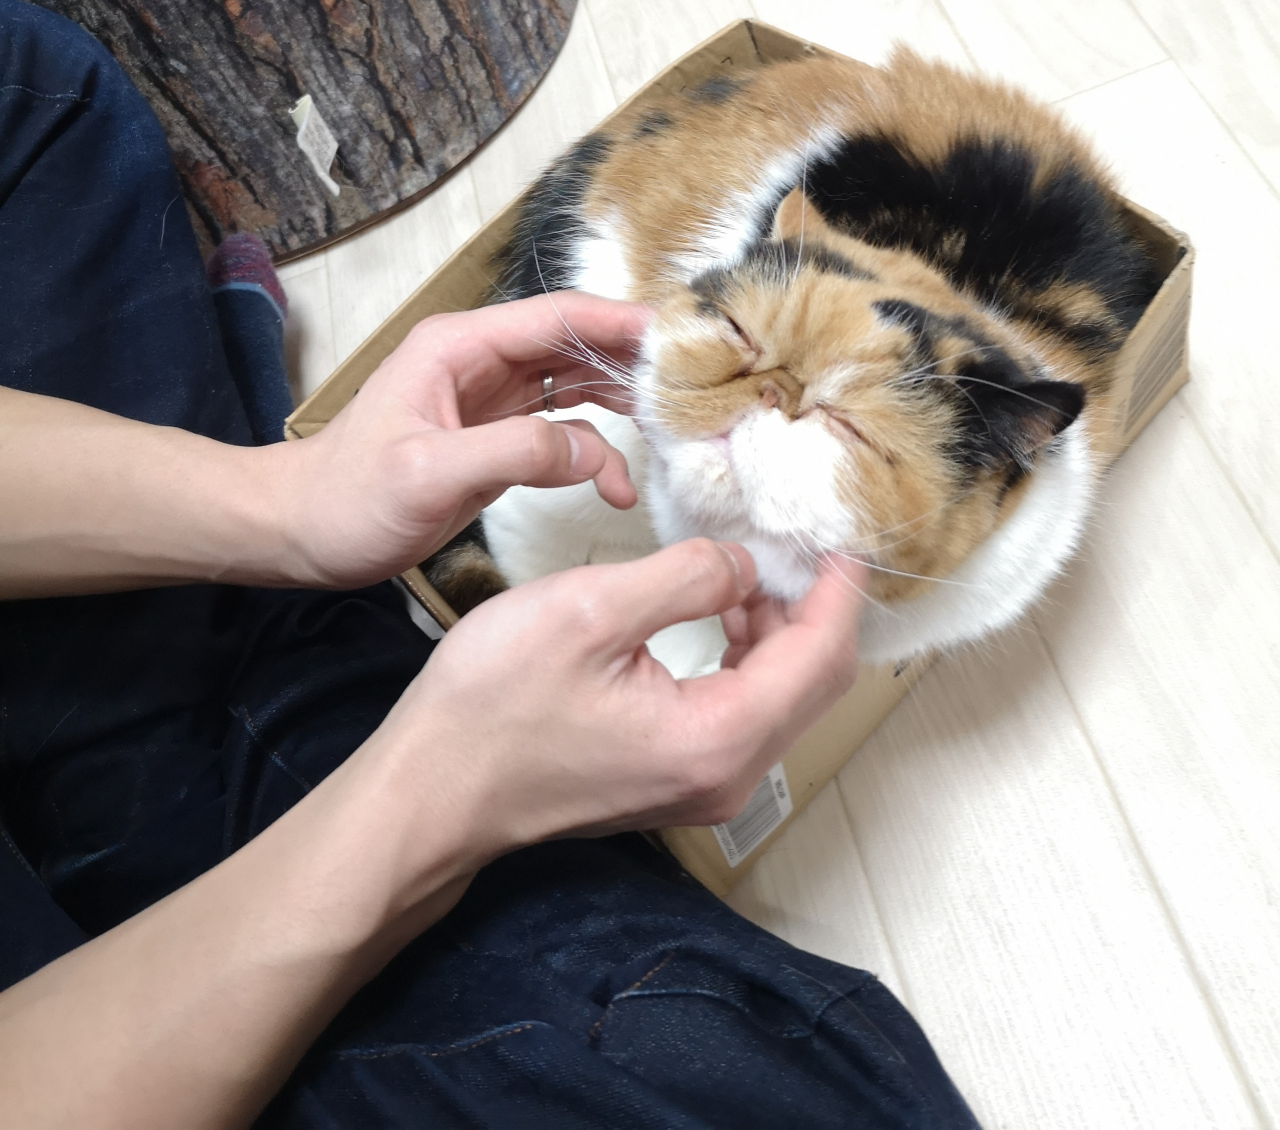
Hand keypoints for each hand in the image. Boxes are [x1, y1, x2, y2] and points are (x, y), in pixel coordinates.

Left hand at [273, 294, 649, 588]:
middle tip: (696, 388)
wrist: (300, 534)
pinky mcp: (495, 438)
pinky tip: (620, 484)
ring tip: (675, 429)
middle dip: (636, 363)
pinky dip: (597, 449)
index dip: (621, 323)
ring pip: (577, 383)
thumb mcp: (428, 475)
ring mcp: (490, 400)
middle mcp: (481, 362)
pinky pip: (562, 428)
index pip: (558, 317)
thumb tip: (593, 452)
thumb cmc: (346, 499)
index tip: (681, 339)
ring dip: (624, 404)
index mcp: (461, 346)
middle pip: (577, 344)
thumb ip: (513, 455)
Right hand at [363, 538, 867, 867]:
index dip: (840, 587)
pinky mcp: (676, 775)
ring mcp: (701, 782)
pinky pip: (743, 708)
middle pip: (814, 681)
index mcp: (717, 737)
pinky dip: (748, 650)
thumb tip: (742, 563)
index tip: (846, 531)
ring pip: (780, 694)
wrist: (431, 789)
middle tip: (807, 534)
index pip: (819, 655)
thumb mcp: (589, 610)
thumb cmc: (491, 707)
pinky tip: (721, 604)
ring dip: (781, 623)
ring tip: (758, 556)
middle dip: (818, 602)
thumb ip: (684, 578)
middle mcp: (725, 774)